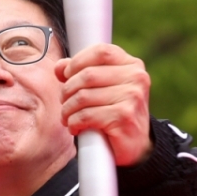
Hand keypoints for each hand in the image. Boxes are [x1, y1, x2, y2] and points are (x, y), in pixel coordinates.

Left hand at [56, 43, 151, 166]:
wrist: (137, 144)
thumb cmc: (116, 112)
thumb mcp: (103, 88)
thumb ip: (82, 72)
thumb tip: (59, 66)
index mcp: (133, 65)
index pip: (101, 51)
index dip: (78, 61)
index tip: (67, 75)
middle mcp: (136, 78)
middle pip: (88, 74)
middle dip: (68, 90)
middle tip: (64, 102)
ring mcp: (132, 97)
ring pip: (83, 96)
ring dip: (68, 109)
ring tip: (68, 117)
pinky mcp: (124, 117)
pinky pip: (86, 115)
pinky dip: (74, 123)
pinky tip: (75, 127)